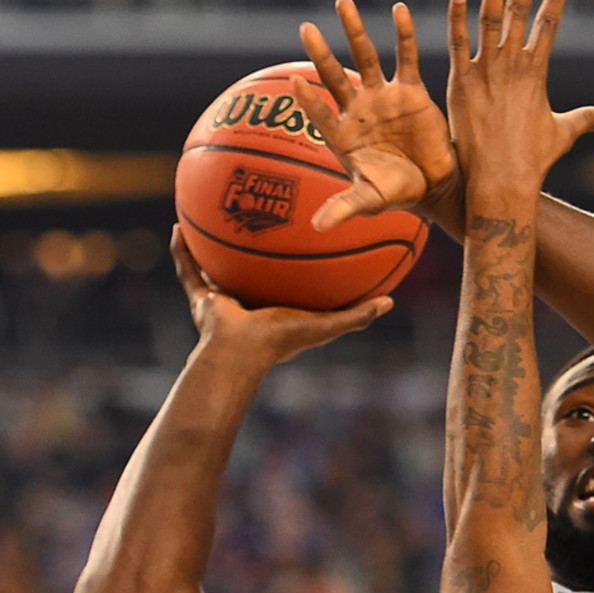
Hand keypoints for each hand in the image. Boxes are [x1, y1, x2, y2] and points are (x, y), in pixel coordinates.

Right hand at [171, 226, 390, 366]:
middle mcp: (248, 301)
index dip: (292, 265)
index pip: (286, 282)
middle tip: (255, 218)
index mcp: (276, 308)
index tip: (302, 241)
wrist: (240, 353)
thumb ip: (358, 315)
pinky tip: (179, 224)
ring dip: (211, 244)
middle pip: (249, 269)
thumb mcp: (327, 324)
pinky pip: (188, 268)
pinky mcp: (200, 297)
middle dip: (251, 250)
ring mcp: (222, 300)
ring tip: (212, 214)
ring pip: (214, 266)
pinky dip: (181, 250)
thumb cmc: (283, 340)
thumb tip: (390, 302)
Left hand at [292, 0, 457, 230]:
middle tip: (305, 28)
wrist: (432, 185)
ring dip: (354, 31)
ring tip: (343, 3)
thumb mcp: (369, 200)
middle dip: (321, 52)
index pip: (320, 112)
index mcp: (342, 134)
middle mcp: (358, 110)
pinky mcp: (410, 92)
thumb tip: (316, 227)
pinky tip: (399, 10)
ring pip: (365, 57)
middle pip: (335, 76)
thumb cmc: (396, 192)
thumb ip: (344, 207)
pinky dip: (403, 35)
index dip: (308, 99)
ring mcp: (383, 97)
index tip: (294, 82)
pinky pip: (405, 58)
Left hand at [447, 0, 593, 189]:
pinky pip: (456, 41)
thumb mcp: (563, 133)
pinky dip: (455, 16)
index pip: (547, 24)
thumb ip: (589, 118)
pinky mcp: (461, 82)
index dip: (551, 0)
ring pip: (486, 20)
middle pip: (517, 13)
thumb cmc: (532, 160)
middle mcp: (512, 66)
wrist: (502, 181)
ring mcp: (485, 72)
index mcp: (536, 73)